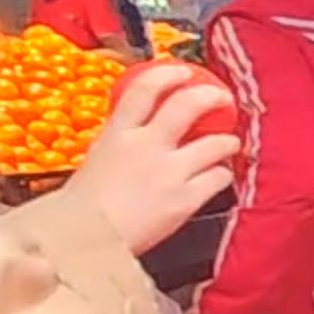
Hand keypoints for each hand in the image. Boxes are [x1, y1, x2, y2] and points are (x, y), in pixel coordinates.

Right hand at [66, 62, 240, 251]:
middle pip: (187, 106)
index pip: (145, 89)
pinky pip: (218, 178)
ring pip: (215, 143)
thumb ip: (119, 144)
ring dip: (228, 140)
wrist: (85, 241)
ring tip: (230, 142)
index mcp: (118, 134)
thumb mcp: (95, 160)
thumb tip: (133, 136)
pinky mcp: (185, 200)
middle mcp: (146, 146)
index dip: (168, 74)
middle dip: (211, 96)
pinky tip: (220, 176)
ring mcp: (168, 172)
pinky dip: (222, 175)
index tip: (182, 71)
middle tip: (222, 98)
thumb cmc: (82, 208)